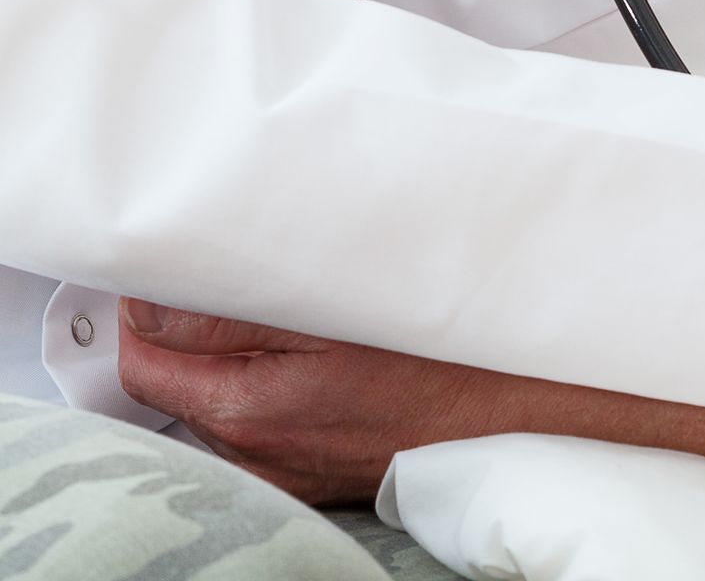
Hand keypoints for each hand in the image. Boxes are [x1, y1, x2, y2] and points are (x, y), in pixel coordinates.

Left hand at [118, 301, 516, 504]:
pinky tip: (301, 374)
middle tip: (235, 295)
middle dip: (187, 339)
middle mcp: (250, 453)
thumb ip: (230, 318)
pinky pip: (251, 436)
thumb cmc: (430, 363)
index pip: (144, 363)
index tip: (171, 283)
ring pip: (212, 410)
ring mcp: (275, 473)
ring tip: (281, 332)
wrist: (499, 420)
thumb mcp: (329, 319)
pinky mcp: (301, 481)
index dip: (147, 316)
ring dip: (225, 369)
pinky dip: (257, 399)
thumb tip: (153, 310)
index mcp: (245, 408)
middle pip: (175, 387)